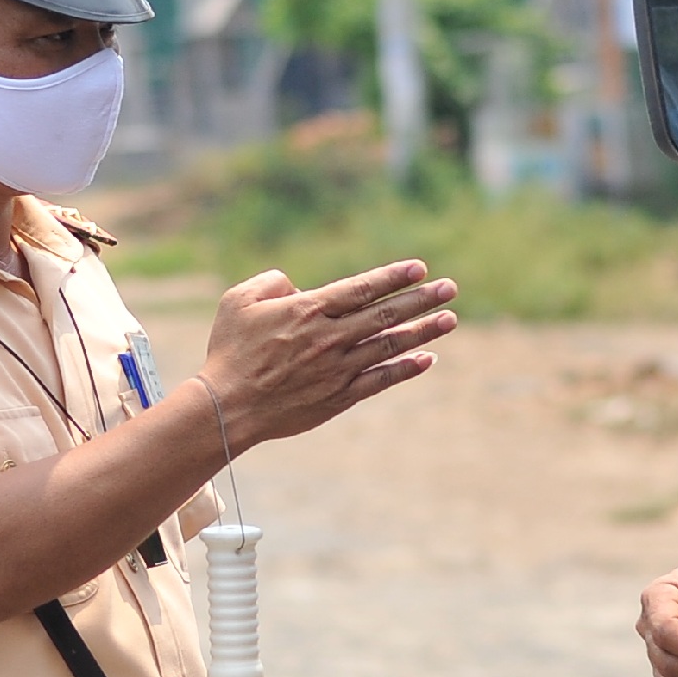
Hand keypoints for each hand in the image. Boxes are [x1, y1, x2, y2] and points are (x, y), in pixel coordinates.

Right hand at [195, 260, 457, 447]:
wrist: (228, 408)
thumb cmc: (230, 351)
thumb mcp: (238, 301)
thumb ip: (271, 282)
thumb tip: (297, 284)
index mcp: (308, 310)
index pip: (361, 288)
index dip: (392, 277)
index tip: (419, 268)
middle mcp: (329, 338)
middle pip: (385, 314)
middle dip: (421, 299)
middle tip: (449, 288)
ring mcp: (337, 369)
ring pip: (389, 345)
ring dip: (422, 331)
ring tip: (450, 319)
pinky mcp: (339, 397)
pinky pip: (380, 380)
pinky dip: (405, 369)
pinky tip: (427, 358)